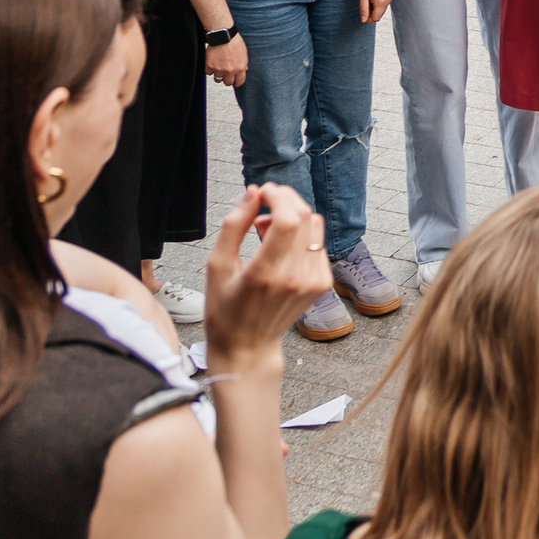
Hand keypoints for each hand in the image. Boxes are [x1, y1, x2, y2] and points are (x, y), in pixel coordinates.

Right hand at [203, 184, 330, 371]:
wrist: (248, 347)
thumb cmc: (226, 309)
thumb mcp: (217, 266)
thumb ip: (234, 225)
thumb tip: (253, 192)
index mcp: (266, 273)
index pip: (288, 219)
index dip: (278, 197)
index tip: (264, 191)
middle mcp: (295, 277)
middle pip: (305, 217)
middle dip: (286, 199)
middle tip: (266, 200)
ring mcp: (313, 282)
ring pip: (315, 227)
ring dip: (293, 217)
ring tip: (266, 229)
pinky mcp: (322, 284)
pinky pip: (318, 244)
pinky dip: (301, 236)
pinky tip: (280, 247)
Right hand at [205, 35, 247, 88]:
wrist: (223, 35)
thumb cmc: (234, 41)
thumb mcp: (244, 54)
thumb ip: (243, 64)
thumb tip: (243, 70)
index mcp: (240, 68)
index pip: (239, 82)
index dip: (236, 82)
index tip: (234, 80)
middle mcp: (230, 70)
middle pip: (228, 83)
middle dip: (226, 78)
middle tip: (225, 73)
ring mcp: (219, 69)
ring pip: (217, 79)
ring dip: (218, 74)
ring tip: (218, 65)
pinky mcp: (210, 66)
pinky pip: (208, 73)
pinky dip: (209, 69)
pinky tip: (212, 62)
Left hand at [359, 0, 393, 23]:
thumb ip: (364, 9)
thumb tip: (364, 20)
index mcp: (381, 2)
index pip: (376, 17)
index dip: (369, 19)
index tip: (363, 16)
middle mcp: (388, 0)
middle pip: (380, 13)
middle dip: (372, 12)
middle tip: (365, 4)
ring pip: (383, 7)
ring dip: (376, 6)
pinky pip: (385, 1)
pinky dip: (379, 1)